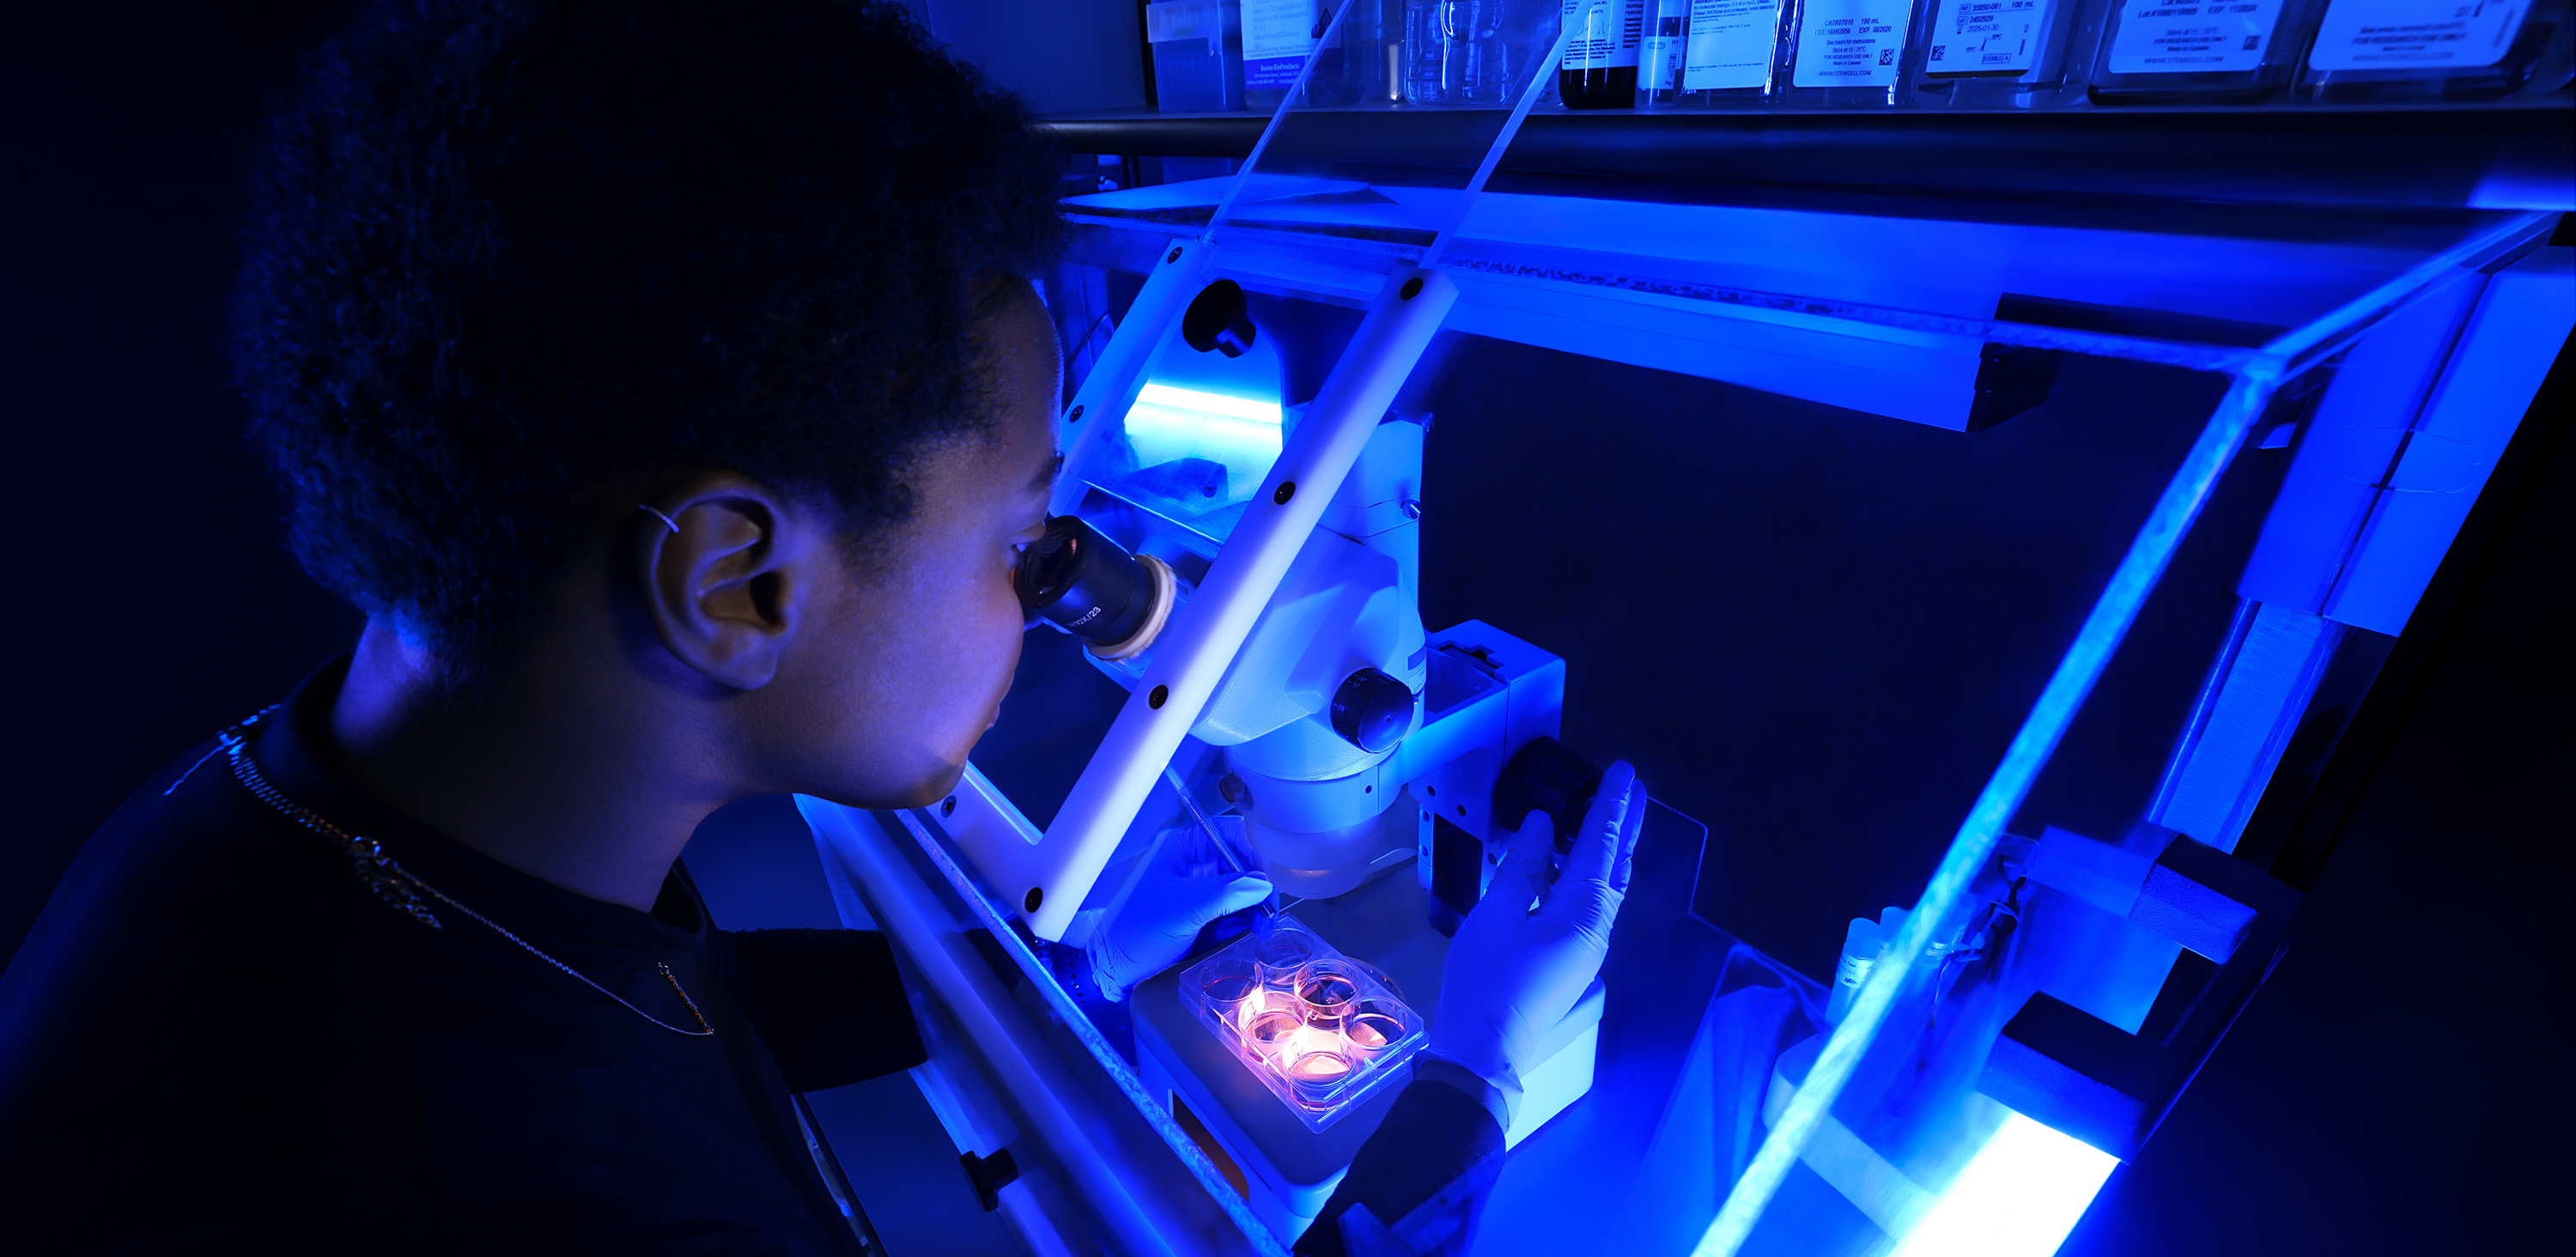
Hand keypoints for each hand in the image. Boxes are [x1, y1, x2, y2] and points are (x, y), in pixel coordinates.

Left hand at [1087, 827, 1271, 1001]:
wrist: (1114, 968)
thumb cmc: (1137, 931)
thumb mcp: (1184, 909)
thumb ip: (1226, 893)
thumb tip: (1262, 884)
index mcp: (1183, 848)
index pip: (1231, 835)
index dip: (1254, 854)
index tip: (1267, 882)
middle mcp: (1193, 865)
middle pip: (1243, 865)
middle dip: (1258, 889)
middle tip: (1266, 916)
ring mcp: (1199, 891)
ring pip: (1242, 892)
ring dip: (1254, 910)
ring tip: (1259, 931)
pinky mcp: (1202, 915)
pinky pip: (1233, 913)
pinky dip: (1243, 924)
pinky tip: (1246, 936)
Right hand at [1430, 761, 1645, 1088]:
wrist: (1482, 1049)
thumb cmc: (1485, 982)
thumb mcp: (1496, 916)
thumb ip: (1522, 867)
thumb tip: (1543, 827)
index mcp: (1582, 916)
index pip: (1601, 848)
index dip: (1612, 807)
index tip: (1625, 774)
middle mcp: (1595, 930)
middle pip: (1615, 867)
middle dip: (1623, 826)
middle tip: (1632, 788)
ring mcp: (1585, 948)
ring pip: (1602, 888)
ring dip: (1602, 850)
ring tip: (1600, 815)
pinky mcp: (1569, 959)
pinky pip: (1584, 906)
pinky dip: (1579, 876)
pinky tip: (1561, 863)